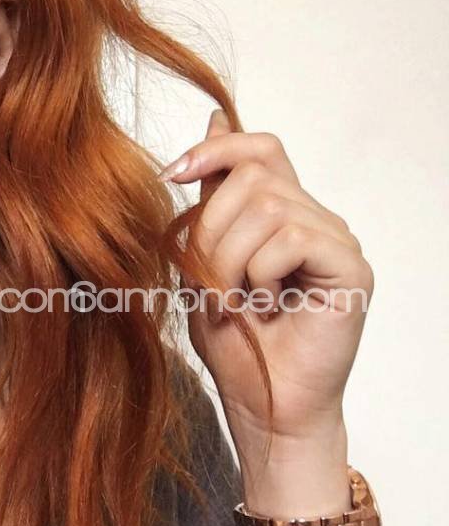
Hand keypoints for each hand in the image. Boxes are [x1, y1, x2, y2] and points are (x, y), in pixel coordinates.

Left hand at [159, 110, 373, 458]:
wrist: (262, 405)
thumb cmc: (234, 342)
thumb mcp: (204, 262)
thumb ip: (210, 201)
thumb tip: (214, 120)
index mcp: (278, 213)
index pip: (257, 148)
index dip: (214, 150)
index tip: (173, 174)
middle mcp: (312, 218)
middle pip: (252, 174)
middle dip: (210, 228)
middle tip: (211, 281)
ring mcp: (335, 241)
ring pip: (268, 207)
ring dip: (230, 259)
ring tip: (237, 300)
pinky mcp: (351, 268)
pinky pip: (292, 238)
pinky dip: (261, 273)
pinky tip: (266, 304)